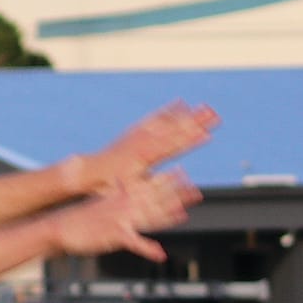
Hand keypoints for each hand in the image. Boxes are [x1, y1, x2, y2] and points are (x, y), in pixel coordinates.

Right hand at [51, 169, 200, 262]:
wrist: (60, 227)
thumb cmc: (82, 219)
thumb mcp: (103, 205)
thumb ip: (118, 197)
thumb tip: (126, 190)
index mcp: (122, 196)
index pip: (149, 185)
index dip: (168, 180)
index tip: (184, 172)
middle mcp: (124, 205)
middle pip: (155, 199)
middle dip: (176, 196)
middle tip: (196, 192)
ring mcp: (121, 219)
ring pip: (150, 217)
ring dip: (168, 217)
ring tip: (185, 215)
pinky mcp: (115, 236)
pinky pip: (135, 243)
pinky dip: (148, 249)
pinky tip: (160, 254)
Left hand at [67, 102, 217, 193]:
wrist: (88, 171)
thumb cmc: (108, 186)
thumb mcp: (126, 192)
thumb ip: (143, 193)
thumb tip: (156, 199)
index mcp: (143, 158)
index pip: (172, 147)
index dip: (190, 141)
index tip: (207, 134)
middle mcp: (143, 142)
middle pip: (174, 130)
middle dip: (196, 122)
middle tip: (214, 115)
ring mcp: (140, 134)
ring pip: (168, 121)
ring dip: (188, 114)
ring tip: (205, 107)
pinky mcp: (136, 131)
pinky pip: (155, 118)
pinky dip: (169, 110)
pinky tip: (181, 103)